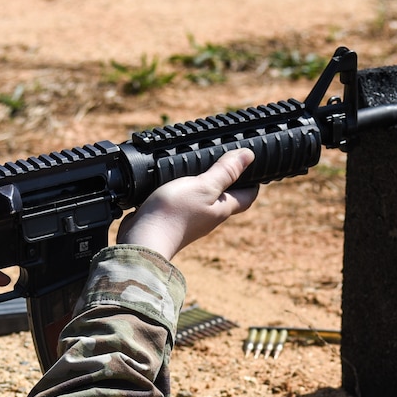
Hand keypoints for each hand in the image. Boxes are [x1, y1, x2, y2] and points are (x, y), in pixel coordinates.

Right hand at [116, 147, 258, 260]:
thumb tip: (249, 156)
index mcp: (221, 209)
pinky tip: (174, 182)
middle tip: (228, 161)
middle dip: (229, 181)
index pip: (247, 197)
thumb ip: (225, 172)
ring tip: (200, 166)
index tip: (254, 167)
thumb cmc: (174, 214)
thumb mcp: (204, 186)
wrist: (142, 240)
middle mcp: (208, 216)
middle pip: (225, 199)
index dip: (253, 182)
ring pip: (203, 200)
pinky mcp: (170, 219)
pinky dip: (183, 191)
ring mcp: (189, 220)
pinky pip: (182, 203)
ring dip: (204, 185)